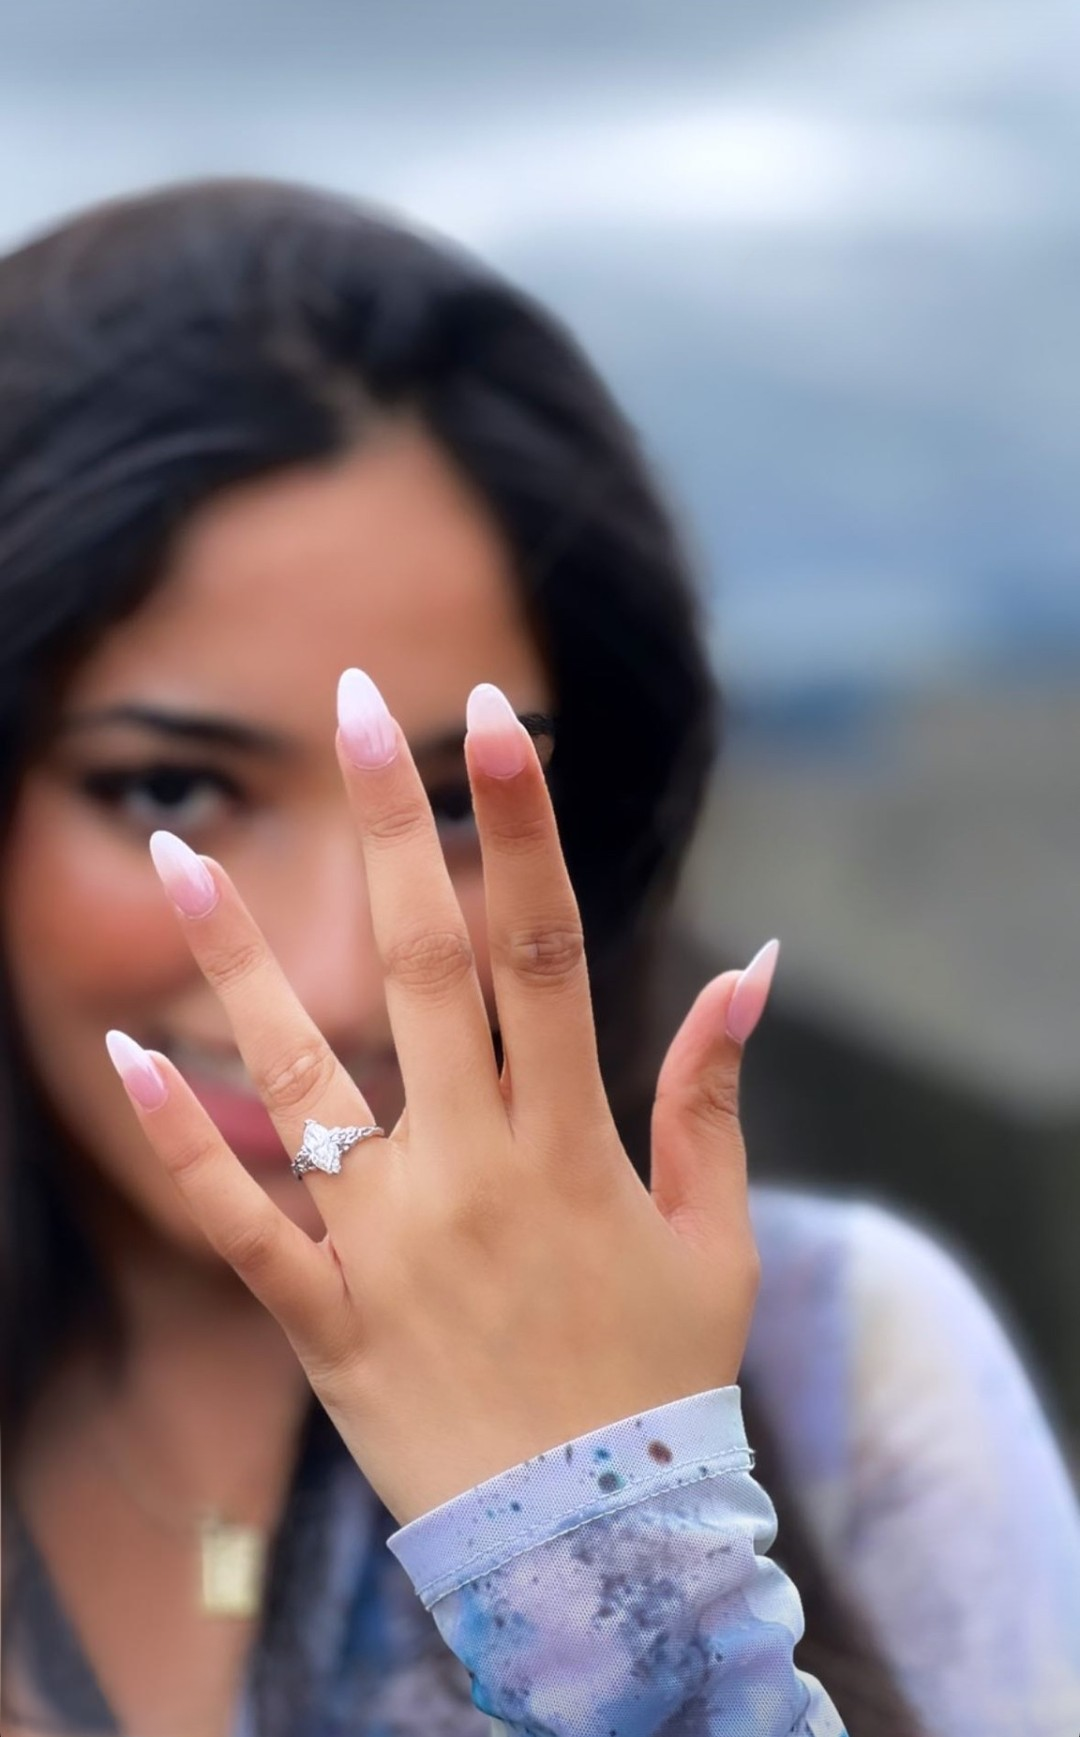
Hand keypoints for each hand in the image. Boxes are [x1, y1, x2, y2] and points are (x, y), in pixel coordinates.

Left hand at [106, 673, 774, 1525]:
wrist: (594, 1551)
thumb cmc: (660, 1378)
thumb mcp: (717, 1232)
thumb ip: (717, 1090)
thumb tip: (752, 959)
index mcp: (572, 1140)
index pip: (543, 947)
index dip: (517, 825)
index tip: (490, 718)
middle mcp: (473, 1170)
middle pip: (422, 968)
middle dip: (393, 827)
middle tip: (354, 706)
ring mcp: (388, 1242)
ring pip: (299, 1077)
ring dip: (236, 960)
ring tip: (175, 853)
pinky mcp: (323, 1317)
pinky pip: (235, 1222)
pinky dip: (178, 1142)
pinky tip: (126, 1054)